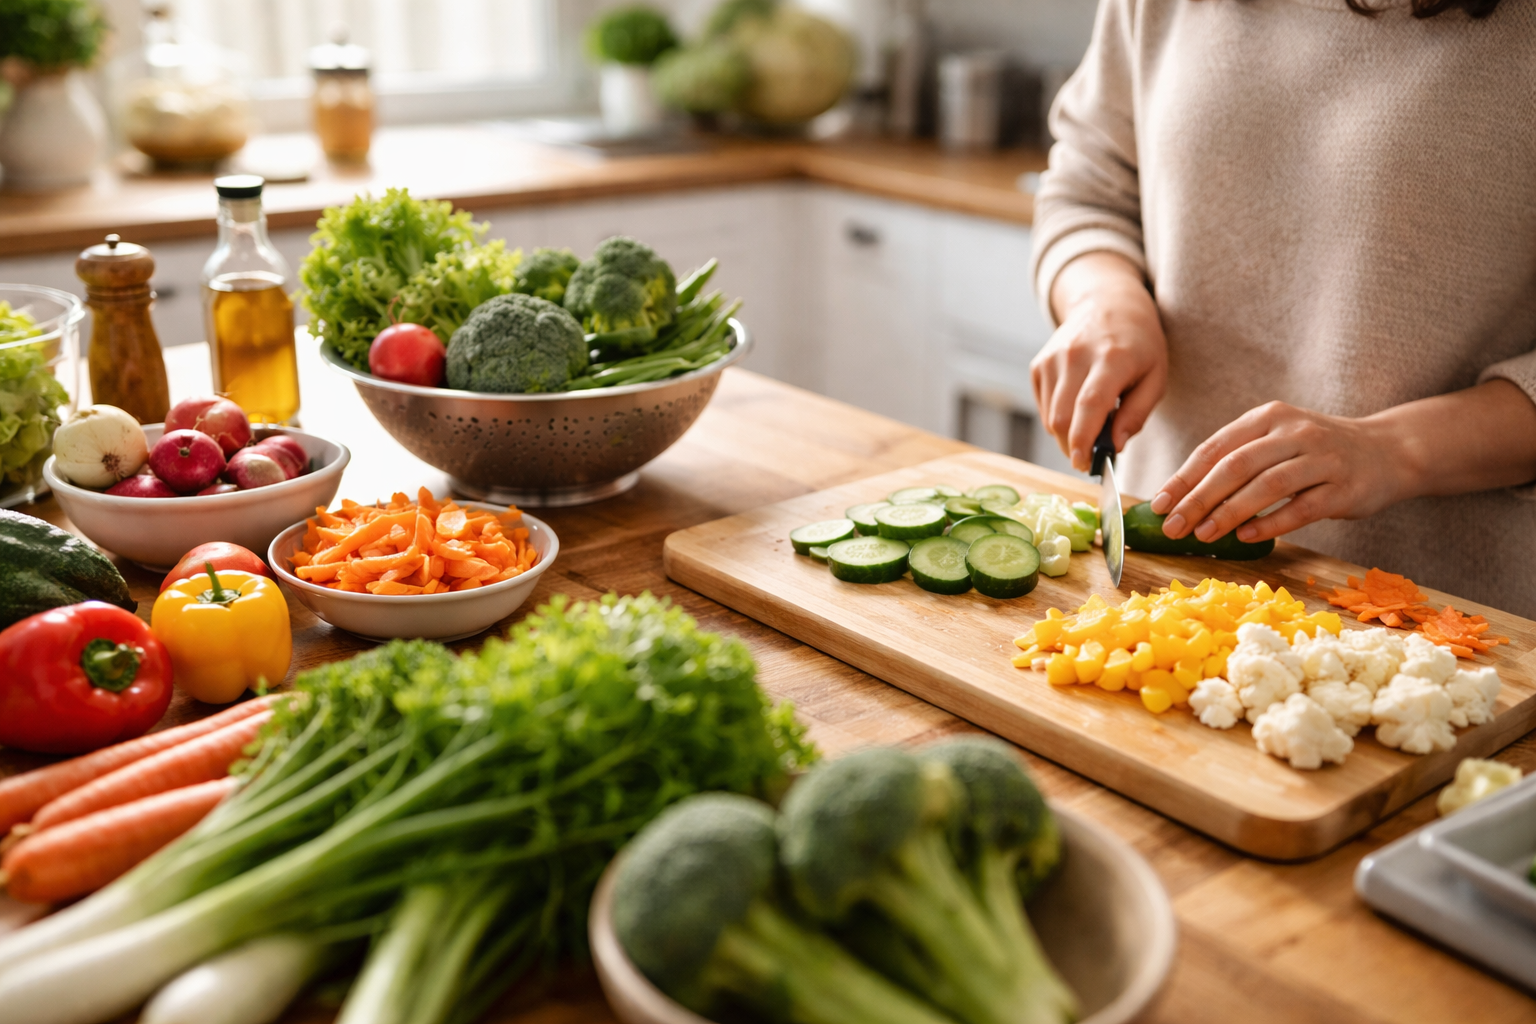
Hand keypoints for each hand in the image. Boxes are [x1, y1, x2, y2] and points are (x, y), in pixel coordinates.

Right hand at [1032, 252, 1167, 471]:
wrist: (1108, 304)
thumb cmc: (1139, 345)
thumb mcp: (1155, 377)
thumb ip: (1137, 414)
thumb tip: (1114, 447)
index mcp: (1111, 358)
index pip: (1089, 405)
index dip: (1084, 440)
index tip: (1085, 465)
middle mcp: (1076, 355)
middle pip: (1063, 417)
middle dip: (1074, 447)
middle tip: (1091, 458)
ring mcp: (1053, 358)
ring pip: (1050, 416)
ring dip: (1066, 436)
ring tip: (1089, 431)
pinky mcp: (1039, 364)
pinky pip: (1043, 407)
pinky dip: (1057, 420)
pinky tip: (1076, 411)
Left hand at [1150, 402, 1411, 543]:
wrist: (1389, 451)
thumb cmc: (1316, 452)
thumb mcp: (1276, 441)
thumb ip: (1237, 460)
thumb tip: (1182, 497)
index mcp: (1268, 418)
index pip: (1215, 448)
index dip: (1183, 477)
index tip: (1158, 504)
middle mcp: (1294, 432)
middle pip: (1235, 466)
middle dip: (1198, 498)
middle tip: (1173, 526)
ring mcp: (1322, 458)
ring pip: (1266, 486)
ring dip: (1229, 512)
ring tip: (1203, 534)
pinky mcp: (1344, 487)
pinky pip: (1301, 508)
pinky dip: (1271, 523)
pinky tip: (1246, 537)